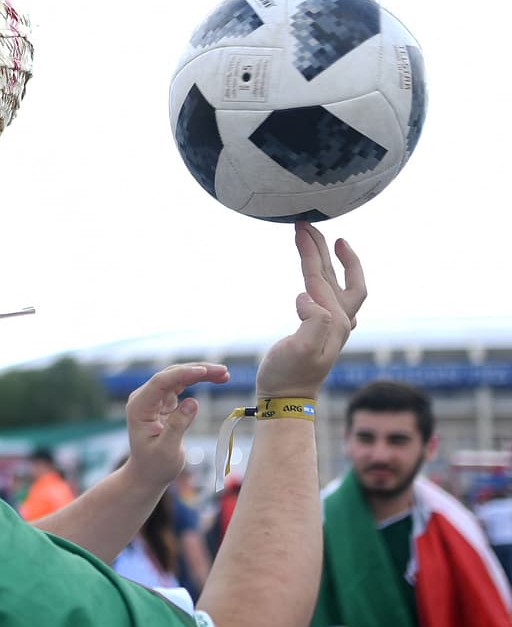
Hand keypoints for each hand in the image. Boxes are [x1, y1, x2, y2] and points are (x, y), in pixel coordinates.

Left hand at [124, 362, 229, 486]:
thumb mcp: (167, 450)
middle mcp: (144, 399)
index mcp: (139, 408)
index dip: (182, 374)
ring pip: (178, 377)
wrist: (148, 473)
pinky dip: (199, 381)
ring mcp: (154, 399)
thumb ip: (177, 426)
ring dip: (201, 373)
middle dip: (197, 370)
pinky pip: (182, 385)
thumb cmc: (155, 465)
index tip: (204, 371)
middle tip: (223, 372)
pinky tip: (215, 379)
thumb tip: (192, 402)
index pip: (160, 383)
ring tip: (224, 374)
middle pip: (171, 375)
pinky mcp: (165, 402)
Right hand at [255, 223, 365, 399]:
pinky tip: (318, 278)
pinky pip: (332, 296)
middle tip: (306, 226)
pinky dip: (327, 279)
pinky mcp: (322, 332)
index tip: (298, 230)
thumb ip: (312, 322)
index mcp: (334, 320)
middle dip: (321, 247)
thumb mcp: (301, 351)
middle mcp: (339, 320)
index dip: (310, 252)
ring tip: (319, 241)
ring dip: (328, 260)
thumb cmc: (289, 376)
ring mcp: (333, 326)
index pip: (321, 277)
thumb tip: (306, 297)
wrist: (287, 400)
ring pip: (337, 283)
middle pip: (335, 274)